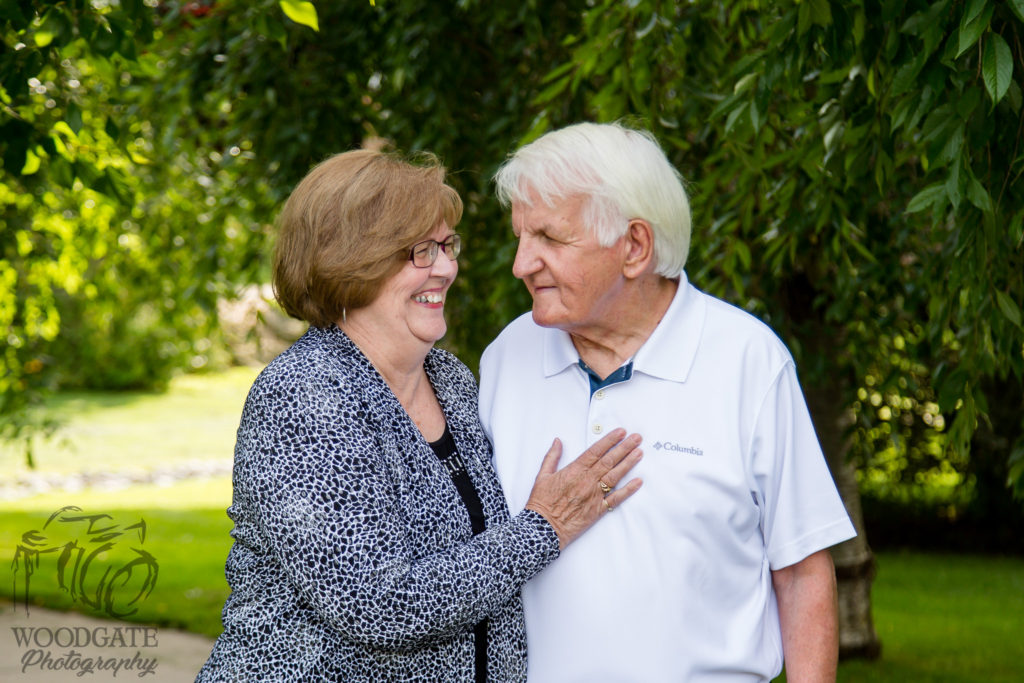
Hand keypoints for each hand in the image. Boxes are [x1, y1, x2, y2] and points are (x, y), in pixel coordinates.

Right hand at [524, 429, 642, 549]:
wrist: (543, 528)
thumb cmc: (541, 503)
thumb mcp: (542, 476)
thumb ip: (552, 457)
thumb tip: (558, 441)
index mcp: (574, 470)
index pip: (596, 451)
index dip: (610, 440)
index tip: (621, 432)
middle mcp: (587, 481)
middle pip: (609, 461)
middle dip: (624, 448)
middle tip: (637, 438)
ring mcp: (594, 495)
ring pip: (615, 476)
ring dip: (628, 464)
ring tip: (639, 453)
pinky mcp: (598, 510)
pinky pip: (616, 499)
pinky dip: (628, 490)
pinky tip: (638, 482)